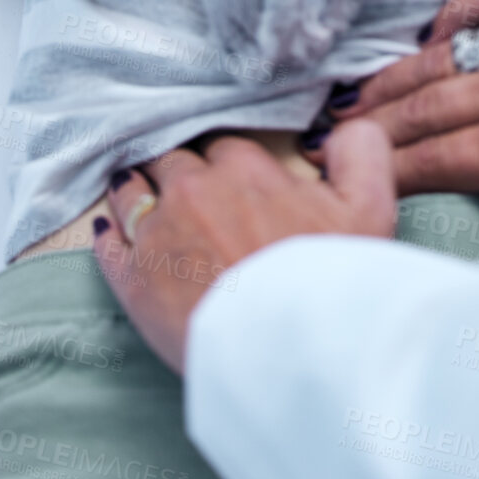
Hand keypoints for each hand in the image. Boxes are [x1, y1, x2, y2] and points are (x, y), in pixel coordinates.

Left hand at [93, 122, 395, 372]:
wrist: (288, 355)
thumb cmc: (329, 283)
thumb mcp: (370, 206)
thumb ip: (360, 148)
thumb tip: (339, 123)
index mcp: (244, 169)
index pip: (223, 144)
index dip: (228, 159)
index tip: (230, 171)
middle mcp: (193, 190)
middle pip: (173, 160)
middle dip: (180, 167)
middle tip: (186, 181)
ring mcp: (157, 234)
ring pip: (132, 190)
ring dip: (137, 187)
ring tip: (138, 189)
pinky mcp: (133, 281)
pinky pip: (108, 244)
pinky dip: (110, 232)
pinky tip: (112, 229)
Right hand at [324, 0, 478, 253]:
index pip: (439, 160)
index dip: (389, 174)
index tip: (350, 183)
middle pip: (424, 110)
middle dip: (372, 131)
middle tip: (329, 143)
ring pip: (438, 59)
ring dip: (392, 81)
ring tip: (354, 99)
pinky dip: (447, 19)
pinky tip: (429, 35)